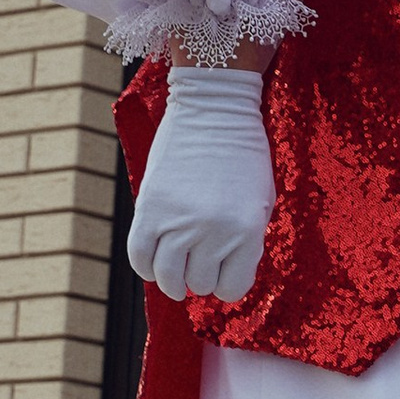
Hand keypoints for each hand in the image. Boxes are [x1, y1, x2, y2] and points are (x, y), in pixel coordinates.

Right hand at [128, 64, 274, 302]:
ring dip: (172, 280)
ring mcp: (180, 221)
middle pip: (198, 284)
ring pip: (168, 276)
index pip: (231, 289)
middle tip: (199, 263)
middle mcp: (214, 232)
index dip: (225, 285)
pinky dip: (146, 267)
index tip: (222, 273)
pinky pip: (139, 256)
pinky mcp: (150, 208)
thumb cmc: (243, 156)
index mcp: (248, 232)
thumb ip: (245, 242)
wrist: (215, 109)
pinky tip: (154, 264)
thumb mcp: (260, 203)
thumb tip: (222, 278)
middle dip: (200, 278)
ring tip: (176, 272)